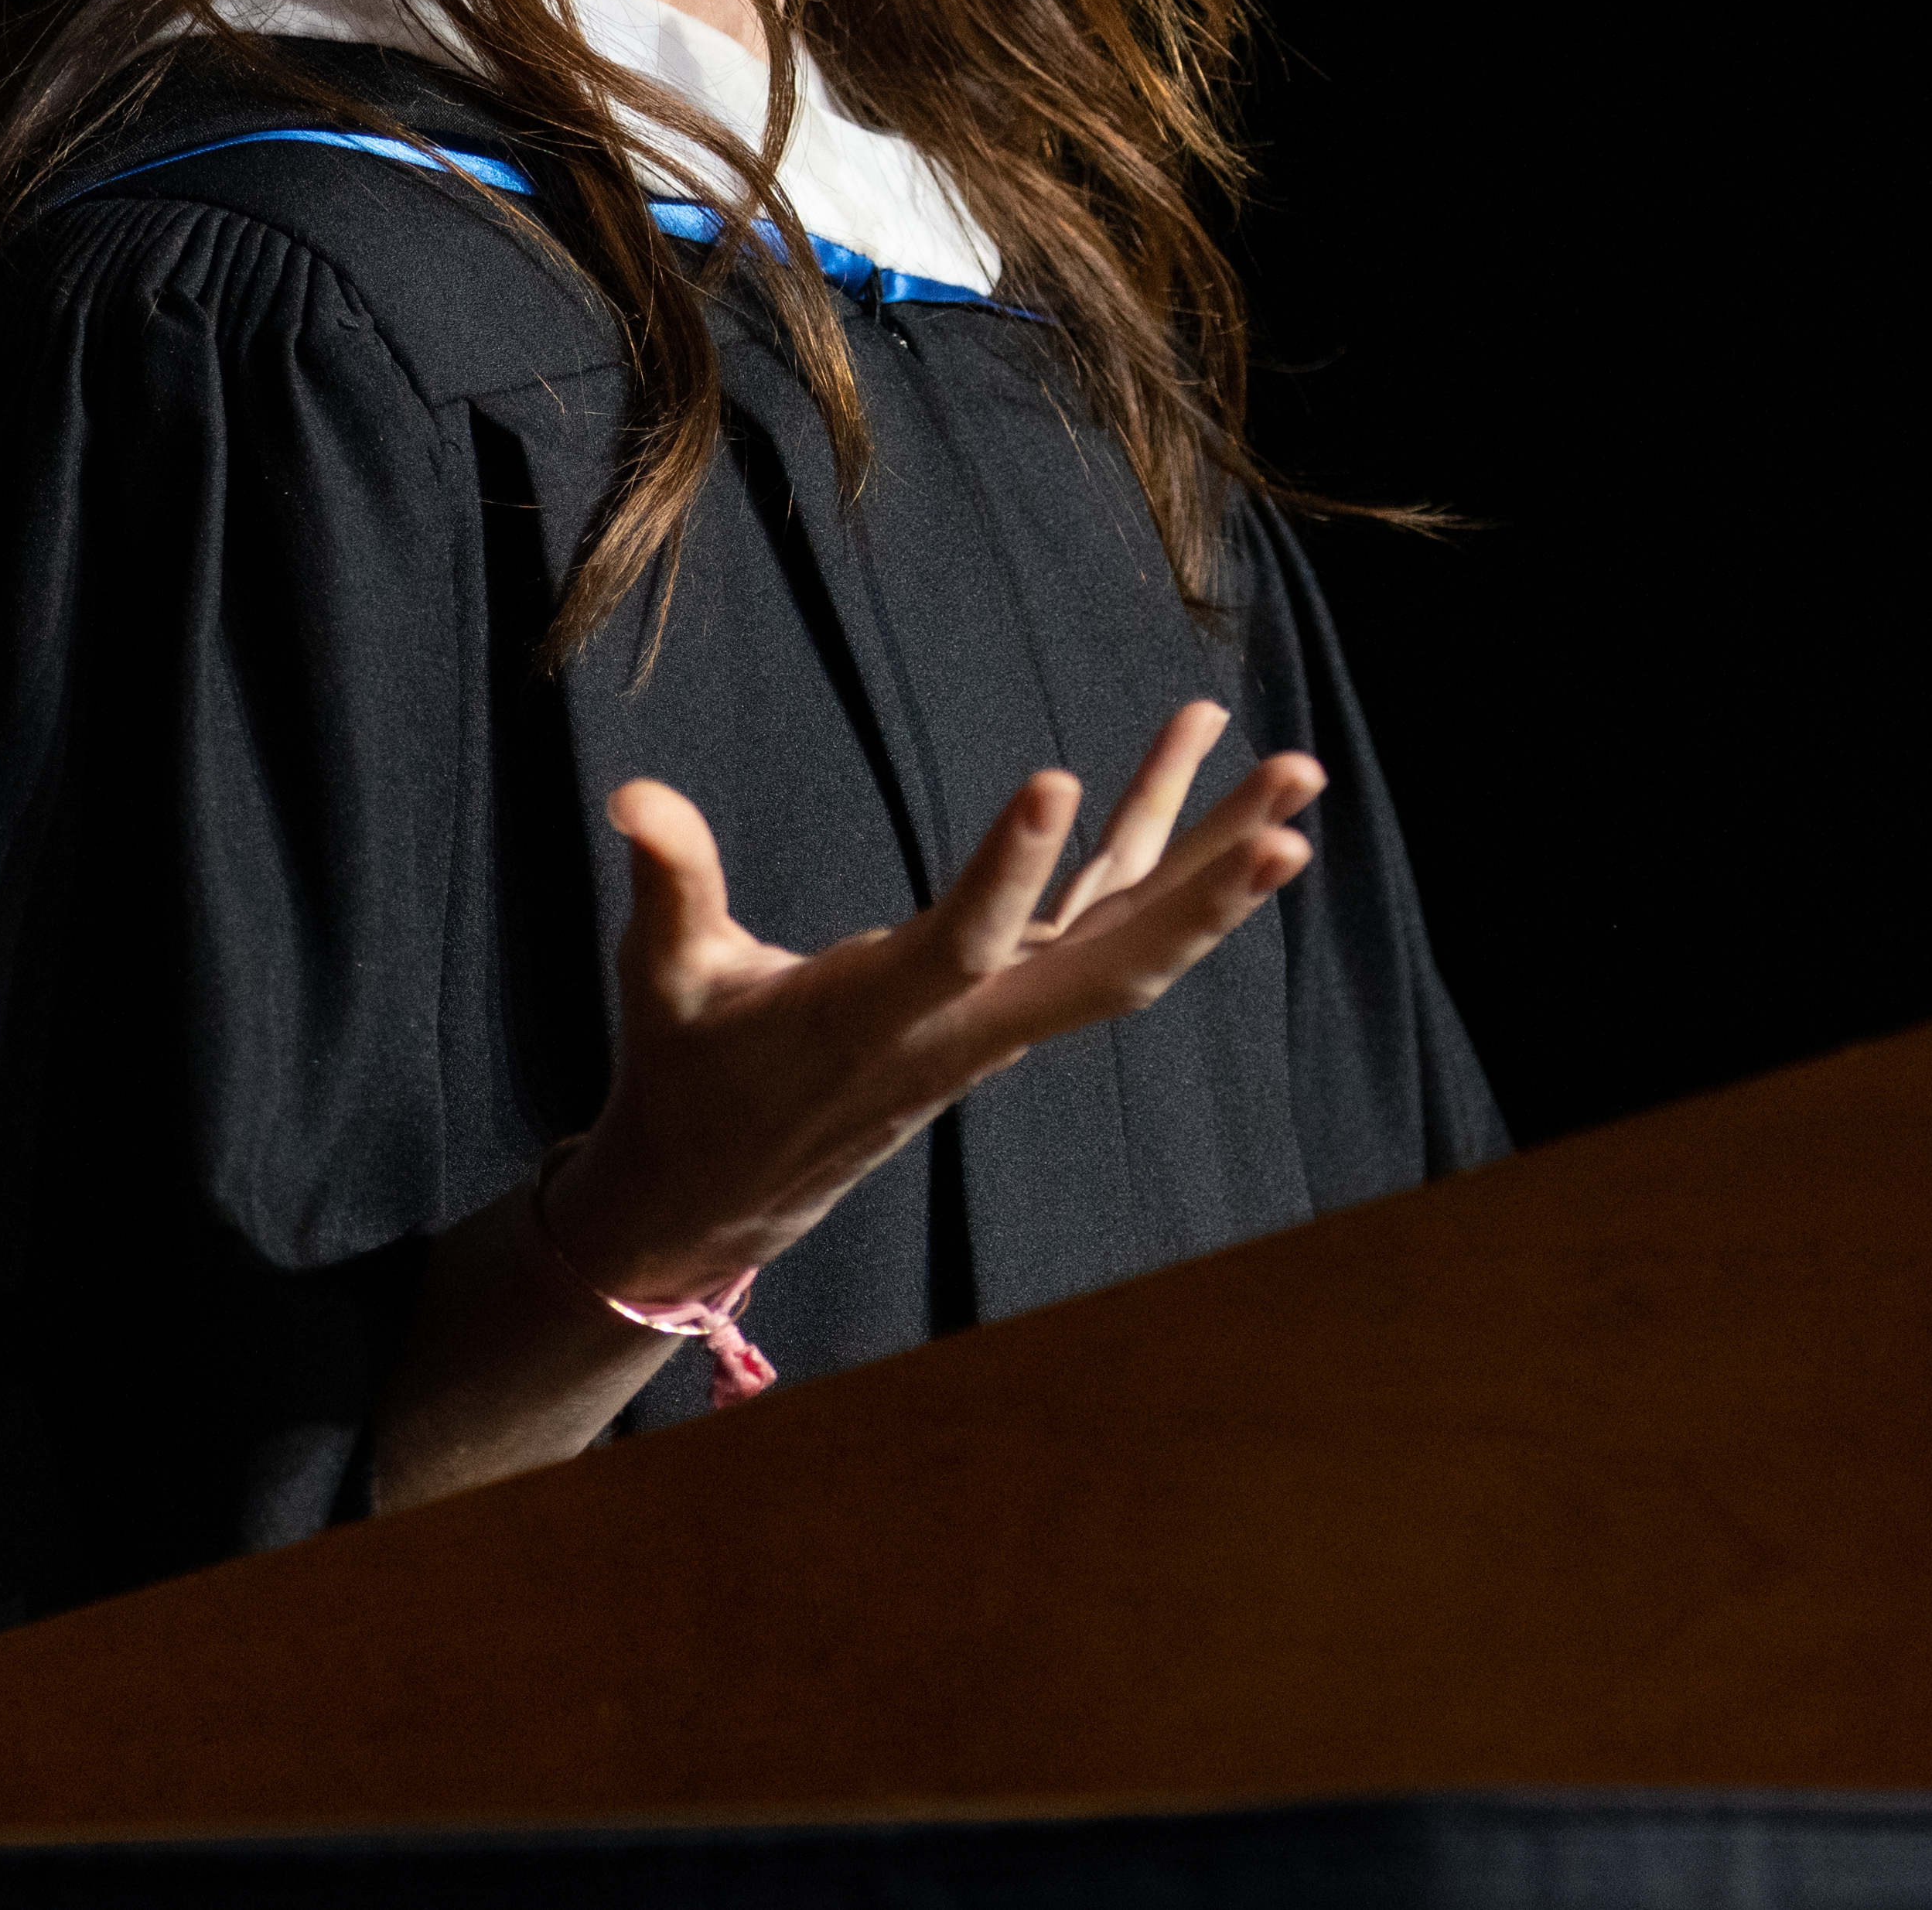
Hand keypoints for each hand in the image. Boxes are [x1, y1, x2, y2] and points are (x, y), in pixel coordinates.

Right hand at [552, 699, 1318, 1301]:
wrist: (722, 1182)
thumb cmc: (691, 1069)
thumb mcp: (665, 980)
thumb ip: (669, 887)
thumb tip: (632, 796)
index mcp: (883, 1014)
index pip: (964, 945)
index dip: (1009, 870)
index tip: (1058, 778)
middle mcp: (972, 1020)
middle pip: (1116, 958)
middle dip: (1208, 893)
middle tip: (1295, 819)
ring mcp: (1004, 1006)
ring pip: (1134, 929)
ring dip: (1217, 852)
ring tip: (1299, 769)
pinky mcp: (1008, 986)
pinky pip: (1105, 905)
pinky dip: (1155, 833)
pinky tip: (1192, 750)